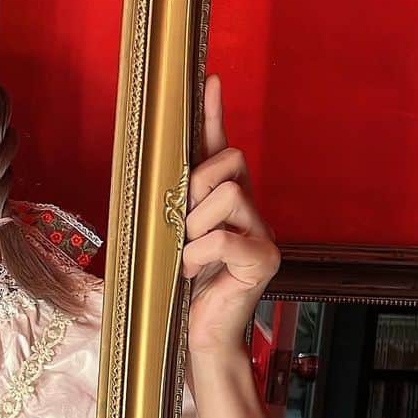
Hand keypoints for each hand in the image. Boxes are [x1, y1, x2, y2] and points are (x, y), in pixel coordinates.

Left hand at [182, 75, 280, 358]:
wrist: (198, 337)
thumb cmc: (178, 290)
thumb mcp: (165, 239)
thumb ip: (168, 208)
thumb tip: (152, 177)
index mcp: (223, 203)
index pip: (220, 149)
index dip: (214, 115)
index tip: (208, 79)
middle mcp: (249, 211)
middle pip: (229, 163)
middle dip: (197, 185)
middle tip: (181, 225)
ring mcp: (262, 233)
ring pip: (227, 196)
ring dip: (194, 228)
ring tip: (188, 258)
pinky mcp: (265, 258)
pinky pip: (224, 236)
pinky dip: (200, 254)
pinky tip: (196, 273)